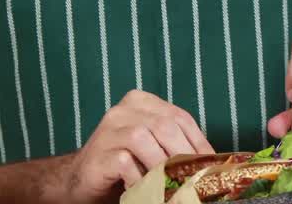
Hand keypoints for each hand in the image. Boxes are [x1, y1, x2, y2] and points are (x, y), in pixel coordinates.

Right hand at [51, 89, 213, 201]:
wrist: (80, 180)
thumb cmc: (124, 165)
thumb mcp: (153, 148)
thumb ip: (174, 144)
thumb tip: (210, 160)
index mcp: (142, 102)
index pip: (180, 117)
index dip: (199, 142)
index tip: (211, 164)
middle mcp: (124, 110)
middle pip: (165, 126)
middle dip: (184, 155)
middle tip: (195, 179)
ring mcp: (109, 129)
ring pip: (144, 140)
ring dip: (162, 166)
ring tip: (171, 185)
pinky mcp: (99, 152)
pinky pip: (125, 162)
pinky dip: (139, 178)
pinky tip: (142, 188)